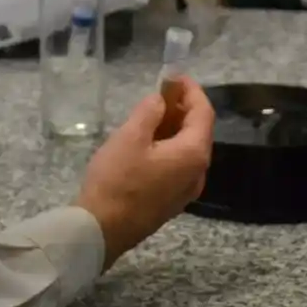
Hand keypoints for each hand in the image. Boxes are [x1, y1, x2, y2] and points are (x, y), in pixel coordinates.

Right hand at [74, 77, 213, 270]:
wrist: (103, 230)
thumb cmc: (117, 180)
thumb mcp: (130, 136)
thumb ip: (150, 111)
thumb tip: (161, 100)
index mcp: (193, 154)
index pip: (204, 112)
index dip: (191, 90)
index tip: (174, 76)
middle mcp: (198, 173)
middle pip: (199, 132)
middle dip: (183, 108)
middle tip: (161, 92)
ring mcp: (187, 191)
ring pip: (188, 150)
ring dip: (175, 128)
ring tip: (152, 114)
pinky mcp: (172, 202)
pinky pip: (179, 166)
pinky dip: (170, 148)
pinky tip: (148, 143)